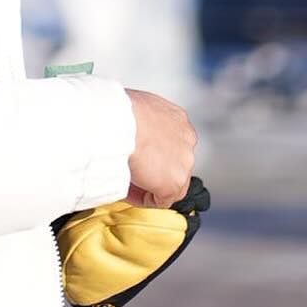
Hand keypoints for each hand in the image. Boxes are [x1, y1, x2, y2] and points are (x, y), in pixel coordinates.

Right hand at [125, 88, 196, 209]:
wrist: (121, 122)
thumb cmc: (120, 111)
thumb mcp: (135, 107)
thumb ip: (140, 121)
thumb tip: (126, 130)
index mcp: (177, 119)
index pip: (171, 142)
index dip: (153, 153)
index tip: (137, 157)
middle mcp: (186, 140)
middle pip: (173, 163)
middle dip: (153, 169)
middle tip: (131, 171)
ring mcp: (184, 163)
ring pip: (169, 182)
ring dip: (149, 185)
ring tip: (126, 182)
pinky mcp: (174, 184)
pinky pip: (160, 200)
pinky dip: (143, 199)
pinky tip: (127, 191)